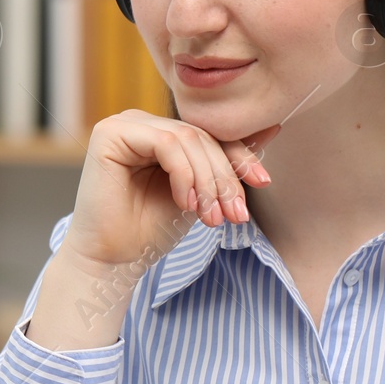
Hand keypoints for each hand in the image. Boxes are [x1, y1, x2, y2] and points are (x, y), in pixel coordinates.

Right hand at [61, 111, 281, 269]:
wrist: (114, 260)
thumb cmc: (151, 229)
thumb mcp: (202, 193)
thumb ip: (228, 161)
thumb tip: (274, 126)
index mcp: (161, 132)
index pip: (210, 134)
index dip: (239, 156)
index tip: (262, 182)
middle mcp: (142, 123)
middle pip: (201, 135)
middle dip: (225, 176)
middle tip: (235, 214)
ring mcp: (125, 124)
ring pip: (187, 139)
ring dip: (207, 181)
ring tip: (211, 217)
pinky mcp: (110, 134)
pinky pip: (166, 143)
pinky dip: (184, 174)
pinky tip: (185, 203)